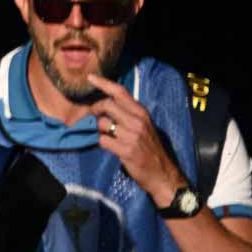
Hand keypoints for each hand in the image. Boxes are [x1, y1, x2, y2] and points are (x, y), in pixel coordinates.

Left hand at [85, 73, 185, 205]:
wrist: (161, 173)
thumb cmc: (150, 149)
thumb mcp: (144, 127)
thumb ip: (129, 115)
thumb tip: (107, 106)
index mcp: (141, 113)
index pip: (121, 92)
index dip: (104, 83)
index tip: (90, 77)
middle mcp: (137, 121)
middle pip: (107, 105)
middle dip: (95, 109)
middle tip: (92, 116)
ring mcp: (131, 135)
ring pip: (102, 123)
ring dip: (98, 129)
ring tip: (104, 134)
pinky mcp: (125, 150)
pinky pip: (103, 140)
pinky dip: (101, 142)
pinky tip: (108, 146)